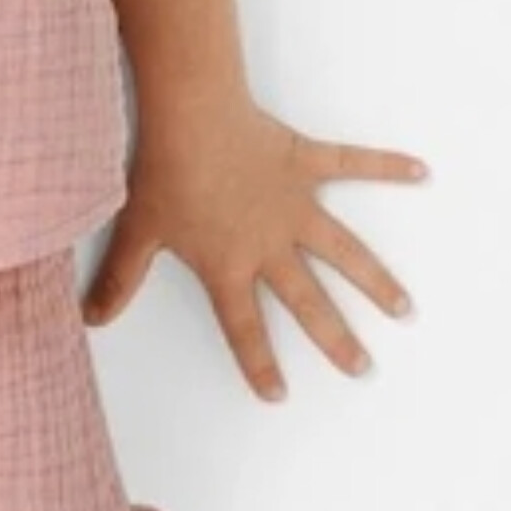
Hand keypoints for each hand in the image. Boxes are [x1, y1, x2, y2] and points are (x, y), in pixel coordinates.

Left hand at [80, 92, 427, 397]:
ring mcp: (294, 204)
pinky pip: (353, 164)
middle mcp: (270, 243)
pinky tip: (421, 172)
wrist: (190, 115)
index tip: (277, 395)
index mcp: (229, 264)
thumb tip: (89, 319)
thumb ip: (118, 280)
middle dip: (336, 338)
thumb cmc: (163, 172)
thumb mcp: (136, 232)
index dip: (258, 363)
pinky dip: (387, 165)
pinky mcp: (305, 162)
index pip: (244, 327)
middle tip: (361, 367)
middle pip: (308, 302)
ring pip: (344, 251)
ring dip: (375, 279)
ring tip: (404, 307)